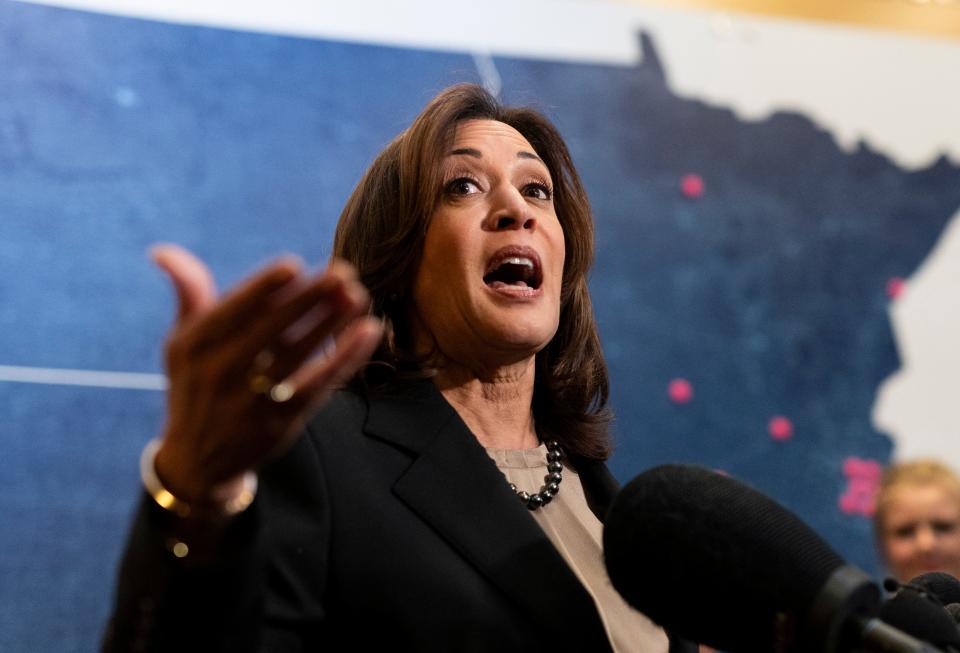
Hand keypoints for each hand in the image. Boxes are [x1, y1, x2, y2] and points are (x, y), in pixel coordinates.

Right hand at [150, 244, 382, 507]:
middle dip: (307, 300)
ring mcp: (250, 401)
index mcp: (195, 346)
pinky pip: (318, 385)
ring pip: (297, 357)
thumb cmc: (196, 384)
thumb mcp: (182, 344)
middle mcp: (220, 373)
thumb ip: (188, 296)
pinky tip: (368, 332)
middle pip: (270, 331)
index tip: (293, 265)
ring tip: (358, 296)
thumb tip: (162, 251)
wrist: (196, 461)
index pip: (232, 311)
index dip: (262, 288)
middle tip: (342, 273)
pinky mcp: (280, 423)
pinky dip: (345, 359)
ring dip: (330, 325)